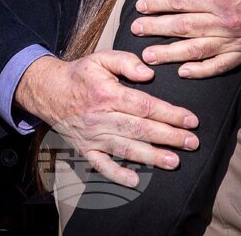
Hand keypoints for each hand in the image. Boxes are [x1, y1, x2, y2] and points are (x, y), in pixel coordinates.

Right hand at [14, 53, 199, 186]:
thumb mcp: (101, 58)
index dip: (170, 114)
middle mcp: (101, 117)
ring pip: (126, 149)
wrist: (48, 91)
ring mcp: (92, 136)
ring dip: (151, 157)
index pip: (144, 105)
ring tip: (174, 162)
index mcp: (108, 94)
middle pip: (140, 129)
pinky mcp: (85, 149)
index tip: (190, 120)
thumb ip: (126, 61)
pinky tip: (135, 181)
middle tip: (192, 142)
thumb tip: (148, 74)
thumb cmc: (81, 74)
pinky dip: (117, 174)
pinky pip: (101, 165)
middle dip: (169, 137)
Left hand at [130, 0, 240, 77]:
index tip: (140, 6)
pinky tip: (183, 72)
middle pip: (183, 25)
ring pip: (196, 49)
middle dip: (156, 28)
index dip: (158, 4)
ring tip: (148, 56)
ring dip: (170, 54)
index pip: (181, 1)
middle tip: (134, 31)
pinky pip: (220, 66)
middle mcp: (225, 21)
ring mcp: (235, 40)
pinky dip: (201, 71)